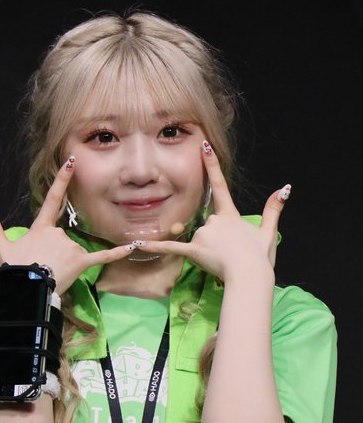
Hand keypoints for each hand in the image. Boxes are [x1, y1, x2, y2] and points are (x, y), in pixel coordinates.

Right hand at [0, 156, 136, 293]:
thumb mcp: (0, 247)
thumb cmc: (14, 269)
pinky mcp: (83, 261)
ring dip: (64, 261)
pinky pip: (103, 256)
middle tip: (40, 267)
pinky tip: (133, 247)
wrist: (27, 290)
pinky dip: (117, 252)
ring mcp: (72, 246)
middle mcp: (59, 232)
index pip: (51, 199)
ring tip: (50, 276)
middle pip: (61, 236)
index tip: (71, 162)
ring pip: (73, 250)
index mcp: (41, 227)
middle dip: (53, 252)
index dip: (61, 180)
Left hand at [136, 143, 290, 281]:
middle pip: (209, 224)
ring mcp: (203, 235)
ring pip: (199, 238)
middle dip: (218, 239)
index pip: (220, 186)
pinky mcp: (194, 250)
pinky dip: (155, 247)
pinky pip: (172, 248)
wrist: (249, 275)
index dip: (212, 166)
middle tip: (232, 255)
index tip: (204, 147)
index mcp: (230, 216)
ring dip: (208, 249)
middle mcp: (214, 221)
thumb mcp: (269, 233)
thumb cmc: (259, 258)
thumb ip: (273, 210)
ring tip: (222, 262)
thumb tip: (284, 188)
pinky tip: (138, 245)